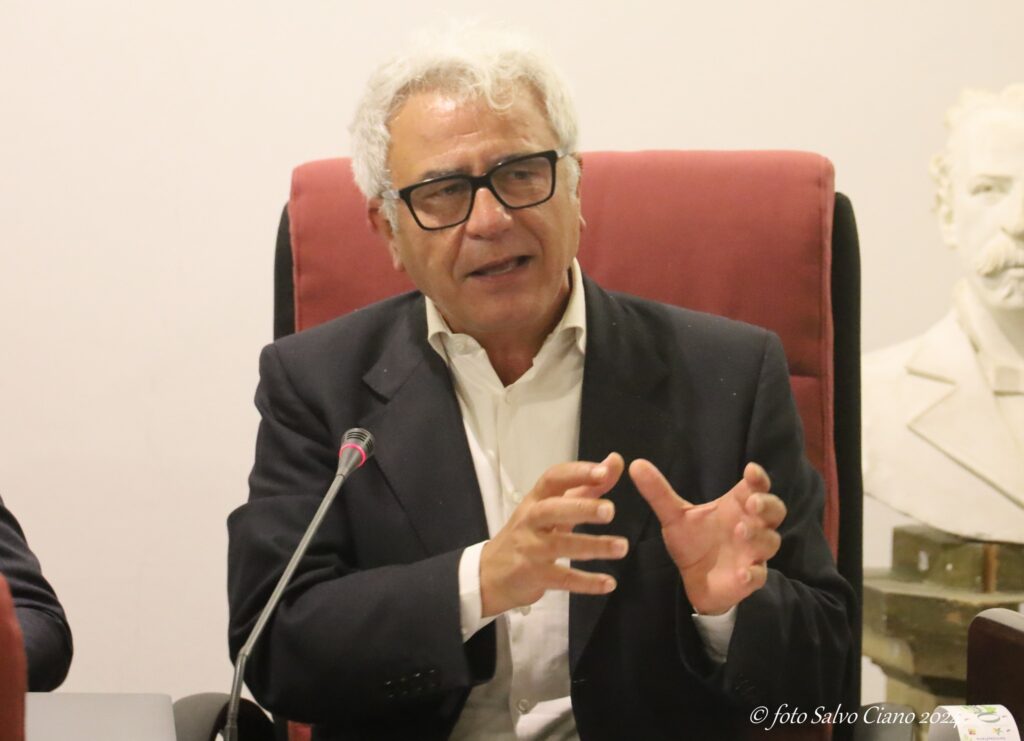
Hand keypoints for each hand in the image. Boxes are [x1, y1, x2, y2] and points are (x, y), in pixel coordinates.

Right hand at [480, 453, 627, 616]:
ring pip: (560, 545)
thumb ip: (586, 487)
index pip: (553, 479)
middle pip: (553, 510)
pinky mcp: (532, 576)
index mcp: (536, 500)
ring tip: (621, 547)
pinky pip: (562, 579)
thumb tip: (615, 461)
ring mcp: (529, 549)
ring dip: (593, 546)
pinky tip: (608, 583)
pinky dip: (586, 582)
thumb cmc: (528, 534)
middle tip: (610, 511)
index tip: (604, 470)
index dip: (577, 473)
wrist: (490, 574)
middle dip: (582, 508)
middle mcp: (530, 520)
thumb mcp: (552, 508)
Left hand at [629, 459, 786, 615]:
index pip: (756, 486)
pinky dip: (753, 574)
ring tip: (740, 531)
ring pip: (770, 541)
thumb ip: (658, 492)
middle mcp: (751, 526)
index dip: (758, 478)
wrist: (694, 579)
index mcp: (736, 505)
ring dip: (758, 536)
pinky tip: (742, 572)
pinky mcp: (749, 578)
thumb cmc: (692, 541)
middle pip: (774, 510)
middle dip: (766, 505)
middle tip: (751, 503)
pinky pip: (758, 576)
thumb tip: (636, 464)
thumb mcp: (673, 515)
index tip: (751, 470)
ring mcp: (753, 553)